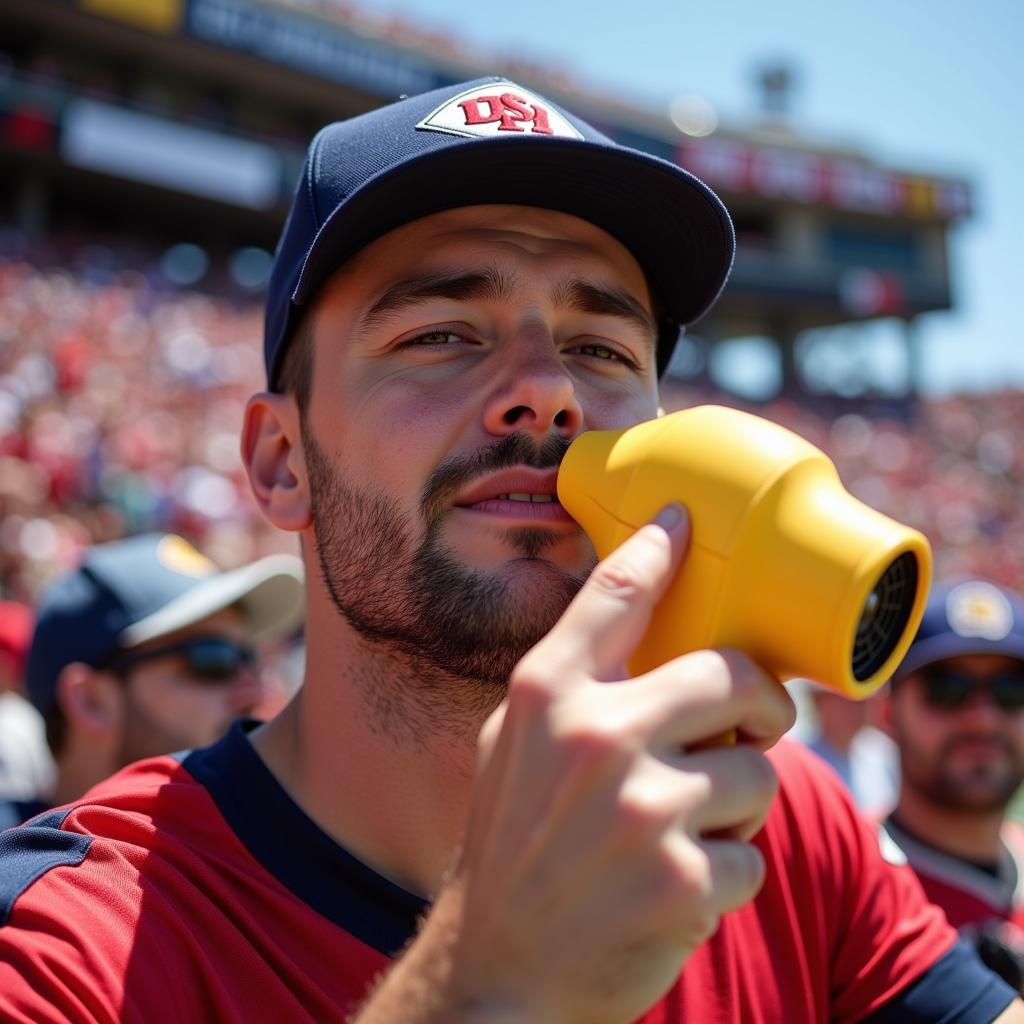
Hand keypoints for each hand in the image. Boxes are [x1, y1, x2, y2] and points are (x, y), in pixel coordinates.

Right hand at [359, 504, 794, 1023]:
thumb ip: (572, 684)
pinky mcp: (687, 883)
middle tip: (754, 721)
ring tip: (684, 828)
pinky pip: (754, 853)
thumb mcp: (513, 745)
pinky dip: (728, 870)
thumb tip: (647, 624)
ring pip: (756, 771)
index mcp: (545, 697)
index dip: (658, 547)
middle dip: (758, 701)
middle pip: (732, 675)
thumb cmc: (513, 846)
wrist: (500, 972)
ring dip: (735, 802)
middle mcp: (595, 739)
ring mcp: (644, 812)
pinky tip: (676, 885)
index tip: (684, 520)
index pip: (614, 595)